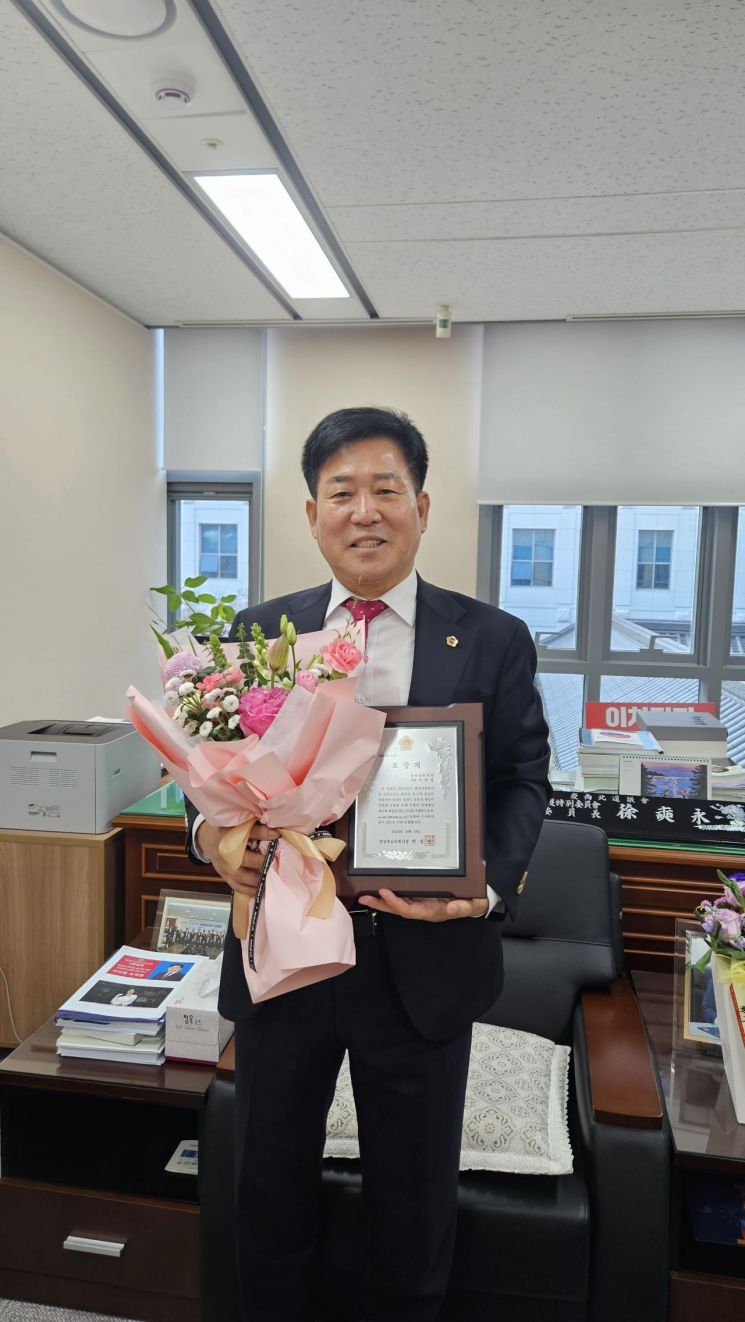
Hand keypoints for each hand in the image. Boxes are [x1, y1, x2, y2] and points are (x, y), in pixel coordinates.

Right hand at [195, 821, 278, 899]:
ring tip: (271, 876)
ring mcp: (224, 866)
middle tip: (274, 862)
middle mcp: (224, 851)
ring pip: (240, 876)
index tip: (276, 835)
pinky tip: (261, 888)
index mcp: (227, 834)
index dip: (262, 833)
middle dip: (260, 861)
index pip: (245, 833)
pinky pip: (238, 886)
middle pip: (242, 858)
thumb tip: (275, 833)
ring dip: (257, 878)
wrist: (208, 839)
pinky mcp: (225, 876)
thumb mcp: (238, 824)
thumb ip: (256, 828)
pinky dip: (250, 889)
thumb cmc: (227, 830)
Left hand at [358, 888, 488, 921]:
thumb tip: (452, 907)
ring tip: (365, 895)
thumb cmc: (472, 902)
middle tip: (364, 898)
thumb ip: (464, 907)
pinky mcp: (421, 895)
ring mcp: (422, 902)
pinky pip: (404, 896)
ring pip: (398, 903)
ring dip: (382, 900)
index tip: (385, 893)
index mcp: (433, 911)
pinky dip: (391, 894)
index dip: (396, 904)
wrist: (476, 900)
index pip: (411, 910)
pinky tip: (380, 888)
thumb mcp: (473, 904)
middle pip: (399, 909)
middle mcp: (424, 908)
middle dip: (381, 905)